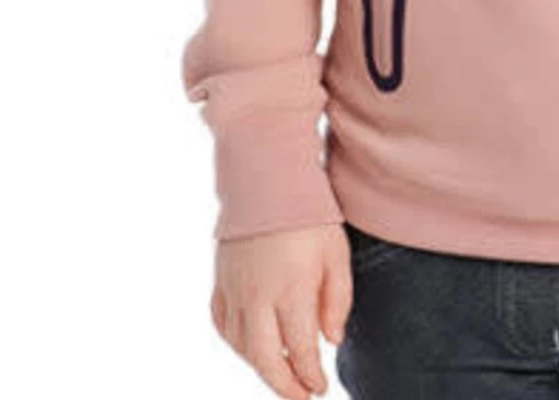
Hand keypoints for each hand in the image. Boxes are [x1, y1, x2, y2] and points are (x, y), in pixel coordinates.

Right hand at [210, 222, 351, 397]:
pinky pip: (223, 326)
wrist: (268, 179)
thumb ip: (337, 300)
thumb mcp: (338, 254)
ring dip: (261, 367)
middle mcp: (258, 297)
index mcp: (292, 290)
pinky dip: (238, 344)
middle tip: (301, 396)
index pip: (301, 350)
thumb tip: (331, 341)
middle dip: (284, 386)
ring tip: (282, 374)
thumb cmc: (310, 216)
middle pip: (266, 360)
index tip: (320, 388)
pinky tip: (252, 347)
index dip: (310, 376)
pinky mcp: (221, 281)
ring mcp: (235, 291)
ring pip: (242, 347)